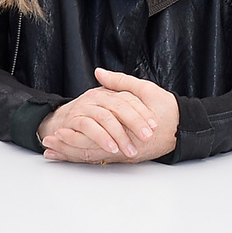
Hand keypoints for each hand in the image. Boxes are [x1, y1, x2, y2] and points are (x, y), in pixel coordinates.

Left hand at [39, 67, 177, 162]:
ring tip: (52, 153)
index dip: (74, 136)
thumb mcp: (144, 90)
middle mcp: (124, 148)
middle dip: (67, 149)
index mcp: (127, 131)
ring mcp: (125, 154)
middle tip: (48, 146)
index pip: (95, 138)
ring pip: (94, 158)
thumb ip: (120, 82)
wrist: (183, 128)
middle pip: (90, 152)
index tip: (58, 132)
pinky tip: (69, 156)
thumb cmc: (166, 108)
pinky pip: (101, 159)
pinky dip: (83, 158)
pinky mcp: (126, 157)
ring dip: (72, 156)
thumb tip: (99, 72)